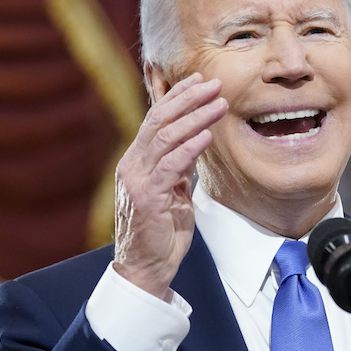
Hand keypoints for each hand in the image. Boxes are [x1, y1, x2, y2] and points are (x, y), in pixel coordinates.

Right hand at [113, 73, 225, 300]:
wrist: (144, 269)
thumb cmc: (160, 233)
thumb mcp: (172, 193)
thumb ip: (177, 169)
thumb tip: (194, 144)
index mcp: (136, 161)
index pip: (155, 119)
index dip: (177, 97)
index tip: (200, 81)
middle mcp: (132, 165)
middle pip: (159, 120)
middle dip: (188, 98)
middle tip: (214, 84)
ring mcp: (137, 180)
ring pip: (165, 137)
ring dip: (195, 117)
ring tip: (219, 104)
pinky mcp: (147, 197)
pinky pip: (170, 165)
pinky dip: (190, 148)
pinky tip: (207, 136)